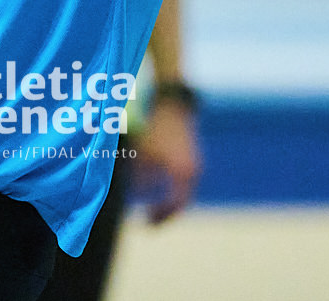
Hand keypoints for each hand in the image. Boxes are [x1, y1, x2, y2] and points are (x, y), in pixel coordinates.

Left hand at [133, 96, 200, 224]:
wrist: (171, 104)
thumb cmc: (153, 130)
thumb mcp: (141, 156)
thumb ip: (138, 179)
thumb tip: (135, 197)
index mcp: (183, 174)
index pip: (176, 204)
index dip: (162, 216)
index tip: (147, 224)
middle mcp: (193, 170)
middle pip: (182, 200)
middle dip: (165, 211)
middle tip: (150, 222)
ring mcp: (193, 161)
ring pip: (182, 189)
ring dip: (168, 199)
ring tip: (151, 207)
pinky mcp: (189, 153)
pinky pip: (182, 179)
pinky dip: (171, 187)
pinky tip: (154, 185)